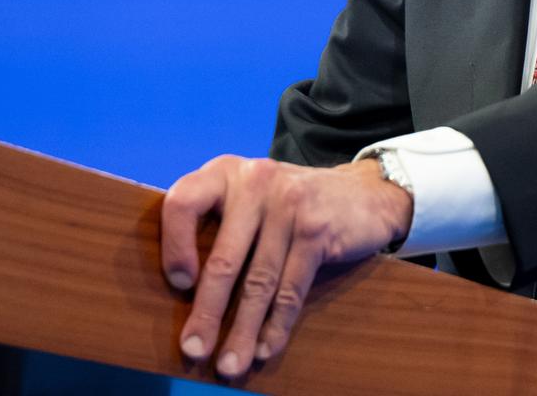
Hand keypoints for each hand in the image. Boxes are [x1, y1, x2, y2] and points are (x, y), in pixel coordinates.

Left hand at [160, 155, 412, 380]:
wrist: (362, 192)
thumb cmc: (288, 205)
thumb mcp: (248, 197)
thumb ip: (218, 225)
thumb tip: (185, 294)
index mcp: (224, 172)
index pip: (183, 202)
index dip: (174, 245)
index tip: (178, 284)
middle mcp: (254, 182)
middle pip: (224, 258)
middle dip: (207, 312)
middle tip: (193, 349)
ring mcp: (288, 204)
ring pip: (258, 282)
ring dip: (243, 330)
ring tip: (230, 363)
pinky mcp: (317, 231)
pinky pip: (291, 288)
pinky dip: (277, 324)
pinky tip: (266, 347)